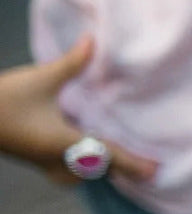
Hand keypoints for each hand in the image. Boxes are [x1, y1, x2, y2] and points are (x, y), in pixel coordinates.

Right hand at [0, 36, 157, 183]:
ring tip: (123, 161)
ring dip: (100, 167)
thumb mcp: (40, 79)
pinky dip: (82, 165)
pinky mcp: (34, 160)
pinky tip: (85, 154)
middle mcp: (56, 159)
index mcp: (63, 143)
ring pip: (81, 173)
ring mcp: (43, 163)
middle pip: (98, 169)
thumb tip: (92, 40)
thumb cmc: (1, 100)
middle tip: (147, 167)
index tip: (155, 171)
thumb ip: (71, 63)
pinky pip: (67, 170)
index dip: (133, 163)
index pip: (108, 155)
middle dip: (121, 167)